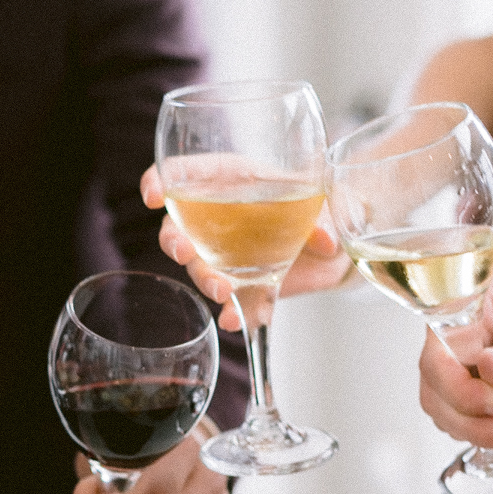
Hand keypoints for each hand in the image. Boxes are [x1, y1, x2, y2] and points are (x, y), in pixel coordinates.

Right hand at [140, 164, 352, 329]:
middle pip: (179, 226)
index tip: (154, 195)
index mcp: (233, 179)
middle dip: (175, 241)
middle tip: (185, 253)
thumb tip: (324, 239)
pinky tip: (236, 320)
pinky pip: (234, 302)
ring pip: (200, 267)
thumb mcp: (328, 200)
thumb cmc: (324, 205)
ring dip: (205, 279)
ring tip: (222, 291)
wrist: (338, 246)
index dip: (161, 180)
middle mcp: (220, 218)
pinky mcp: (246, 287)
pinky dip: (235, 314)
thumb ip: (326, 216)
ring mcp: (228, 255)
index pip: (185, 173)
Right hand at [417, 270, 492, 448]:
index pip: (440, 354)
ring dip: (479, 433)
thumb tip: (488, 372)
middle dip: (470, 420)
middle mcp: (457, 338)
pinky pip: (468, 422)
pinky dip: (489, 436)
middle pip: (435, 389)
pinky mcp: (481, 392)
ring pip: (446, 412)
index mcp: (468, 308)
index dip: (463, 388)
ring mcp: (465, 367)